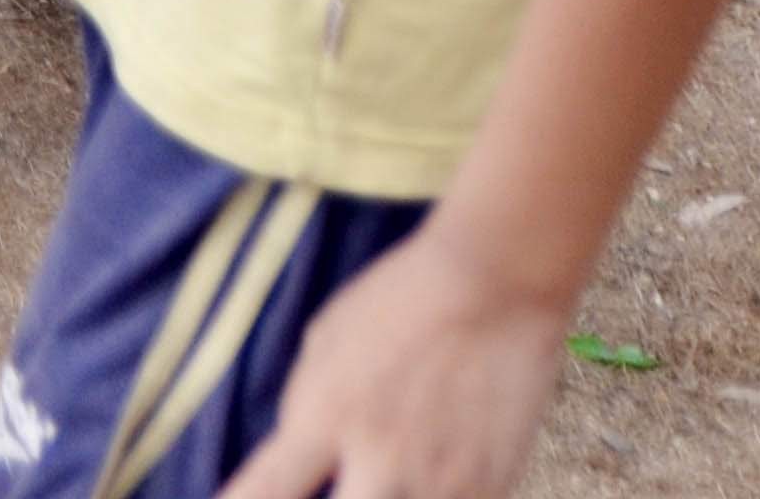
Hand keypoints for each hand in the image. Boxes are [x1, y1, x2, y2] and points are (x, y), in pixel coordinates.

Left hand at [209, 230, 567, 498]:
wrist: (494, 282)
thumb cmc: (401, 298)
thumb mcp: (327, 340)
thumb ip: (307, 405)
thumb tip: (295, 452)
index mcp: (325, 416)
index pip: (265, 490)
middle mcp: (379, 457)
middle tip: (342, 483)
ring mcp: (439, 479)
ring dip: (388, 497)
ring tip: (392, 468)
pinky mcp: (491, 484)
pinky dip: (438, 494)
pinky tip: (434, 468)